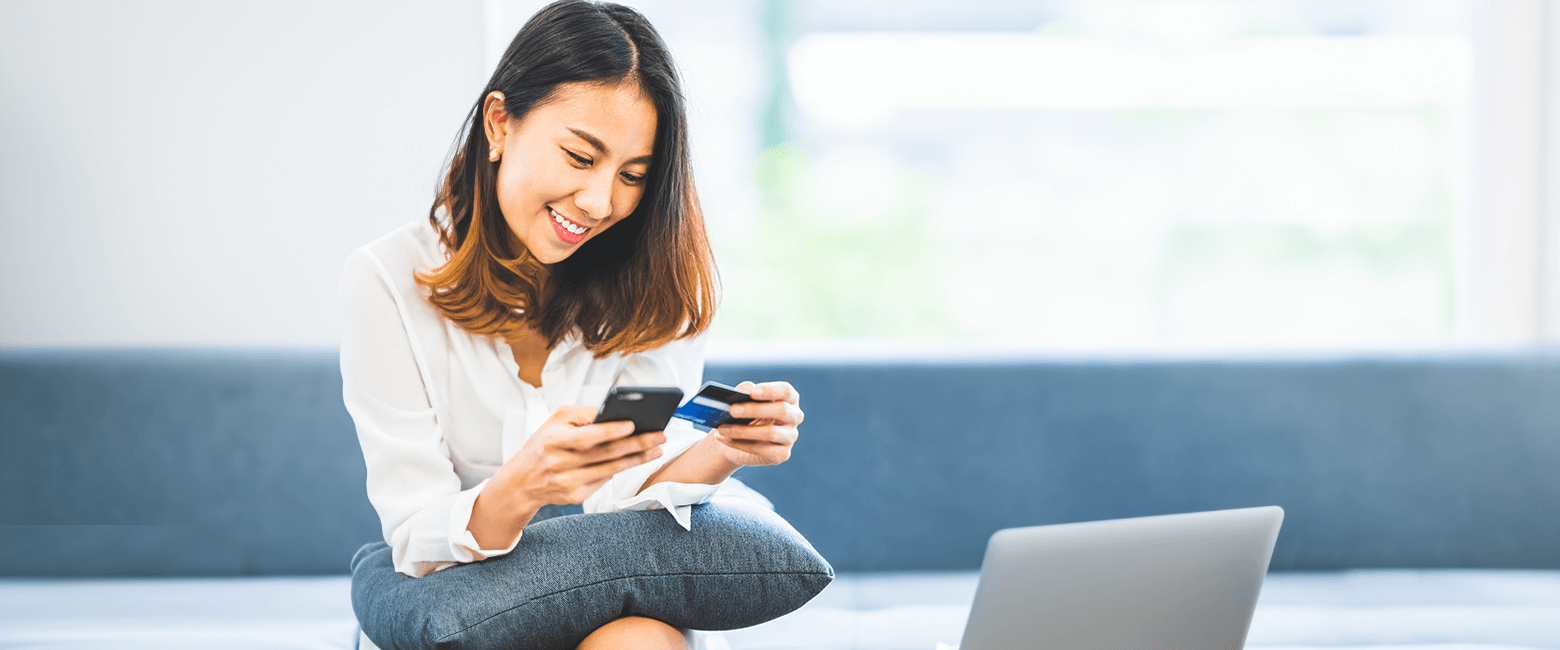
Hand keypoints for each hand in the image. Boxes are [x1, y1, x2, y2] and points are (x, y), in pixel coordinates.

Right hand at [497, 405, 666, 507]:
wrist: (522, 481)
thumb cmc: (543, 444)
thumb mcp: (555, 421)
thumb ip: (584, 414)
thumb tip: (615, 412)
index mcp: (553, 440)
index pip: (586, 436)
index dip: (610, 431)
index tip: (633, 424)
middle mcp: (560, 463)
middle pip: (605, 454)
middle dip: (637, 444)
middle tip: (660, 435)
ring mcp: (568, 482)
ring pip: (610, 470)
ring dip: (637, 459)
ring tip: (657, 448)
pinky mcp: (575, 496)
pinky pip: (604, 481)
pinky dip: (622, 470)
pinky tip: (637, 460)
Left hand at [711, 381, 801, 466]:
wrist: (735, 437)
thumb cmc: (743, 413)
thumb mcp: (742, 399)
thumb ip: (744, 391)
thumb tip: (743, 392)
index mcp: (788, 398)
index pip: (786, 391)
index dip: (770, 391)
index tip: (752, 393)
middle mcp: (794, 416)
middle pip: (782, 410)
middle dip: (755, 410)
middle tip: (732, 410)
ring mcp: (790, 436)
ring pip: (771, 433)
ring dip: (743, 431)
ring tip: (722, 428)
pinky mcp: (782, 454)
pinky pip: (762, 450)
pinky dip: (739, 445)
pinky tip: (724, 439)